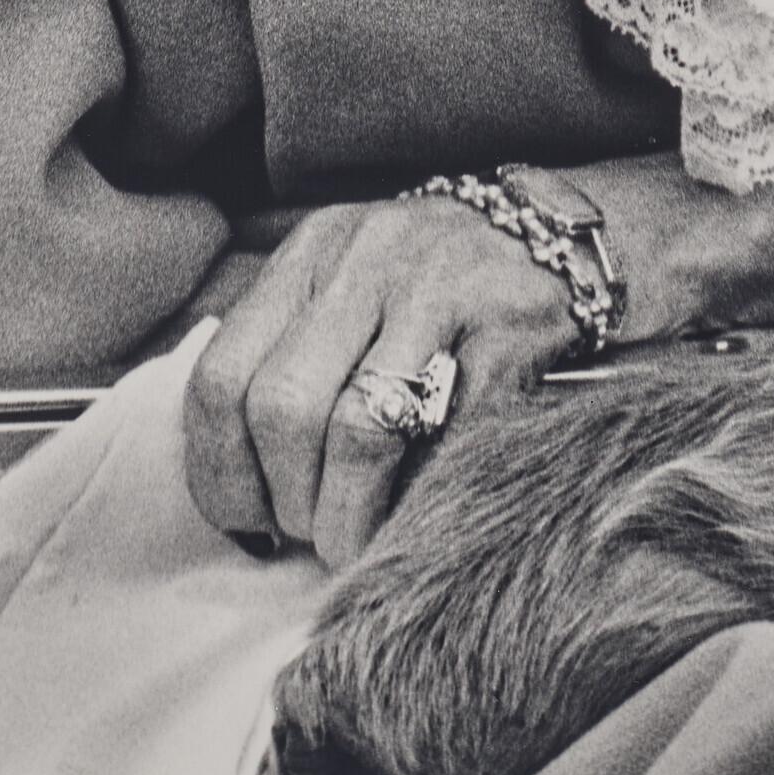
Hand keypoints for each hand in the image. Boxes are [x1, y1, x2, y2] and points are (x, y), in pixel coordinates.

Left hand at [182, 195, 582, 568]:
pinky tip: (414, 508)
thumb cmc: (430, 283)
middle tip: (311, 531)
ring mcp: (439, 288)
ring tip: (355, 539)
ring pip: (358, 429)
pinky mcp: (505, 328)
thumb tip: (239, 489)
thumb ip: (288, 356)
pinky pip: (446, 437)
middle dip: (288, 499)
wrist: (554, 235)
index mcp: (311, 252)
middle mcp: (366, 259)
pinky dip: (420, 493)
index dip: (220, 471)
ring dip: (348, 514)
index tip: (247, 518)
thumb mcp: (344, 283)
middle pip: (282, 407)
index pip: (220, 378)